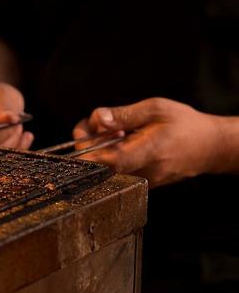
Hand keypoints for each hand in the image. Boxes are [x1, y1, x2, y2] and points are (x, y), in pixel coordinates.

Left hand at [73, 98, 221, 187]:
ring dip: (101, 148)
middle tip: (102, 122)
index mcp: (147, 151)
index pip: (108, 160)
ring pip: (105, 169)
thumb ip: (123, 114)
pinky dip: (111, 155)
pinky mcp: (140, 184)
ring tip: (117, 131)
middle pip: (99, 165)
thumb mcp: (155, 108)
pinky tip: (123, 142)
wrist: (210, 147)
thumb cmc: (185, 125)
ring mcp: (141, 182)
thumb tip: (97, 119)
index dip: (87, 149)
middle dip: (90, 142)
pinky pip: (115, 171)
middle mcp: (142, 172)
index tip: (83, 131)